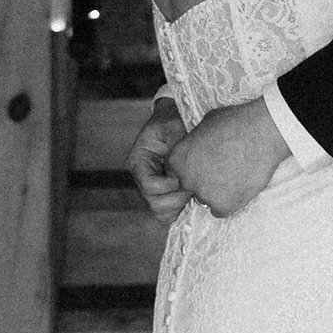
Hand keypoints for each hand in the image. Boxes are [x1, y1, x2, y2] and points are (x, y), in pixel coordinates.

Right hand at [127, 102, 186, 219]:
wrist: (179, 119)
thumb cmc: (175, 120)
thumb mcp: (173, 127)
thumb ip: (174, 149)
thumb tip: (180, 175)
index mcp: (139, 162)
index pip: (149, 186)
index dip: (169, 185)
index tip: (183, 176)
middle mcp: (143, 178)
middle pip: (155, 204)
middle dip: (176, 199)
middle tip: (192, 186)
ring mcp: (155, 188)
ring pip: (163, 213)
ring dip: (180, 205)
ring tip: (193, 189)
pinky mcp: (167, 193)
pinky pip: (171, 212)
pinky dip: (182, 209)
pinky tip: (193, 195)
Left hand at [170, 99, 287, 218]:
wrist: (262, 133)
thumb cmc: (236, 122)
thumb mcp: (205, 124)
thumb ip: (195, 142)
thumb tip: (197, 146)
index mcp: (178, 158)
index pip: (177, 171)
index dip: (193, 167)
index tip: (206, 163)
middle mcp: (186, 179)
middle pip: (191, 186)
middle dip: (203, 180)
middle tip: (223, 169)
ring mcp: (204, 194)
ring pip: (206, 199)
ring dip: (217, 192)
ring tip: (235, 175)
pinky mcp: (223, 206)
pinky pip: (221, 210)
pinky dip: (230, 202)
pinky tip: (240, 186)